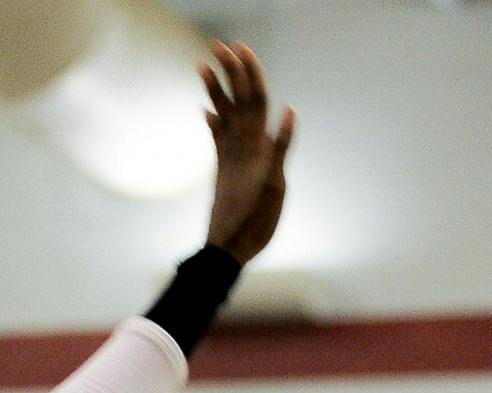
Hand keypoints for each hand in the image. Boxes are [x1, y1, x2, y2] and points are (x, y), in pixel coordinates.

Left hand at [200, 40, 295, 264]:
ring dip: (214, 91)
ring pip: (223, 116)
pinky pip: (217, 141)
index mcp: (255, 147)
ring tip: (202, 68)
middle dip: (229, 72)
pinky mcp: (222, 171)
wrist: (227, 248)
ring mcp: (228, 158)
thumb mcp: (276, 185)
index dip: (248, 73)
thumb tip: (290, 110)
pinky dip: (213, 123)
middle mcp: (239, 147)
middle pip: (237, 101)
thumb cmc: (255, 220)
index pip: (253, 100)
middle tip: (219, 45)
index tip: (240, 49)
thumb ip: (282, 147)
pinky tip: (207, 112)